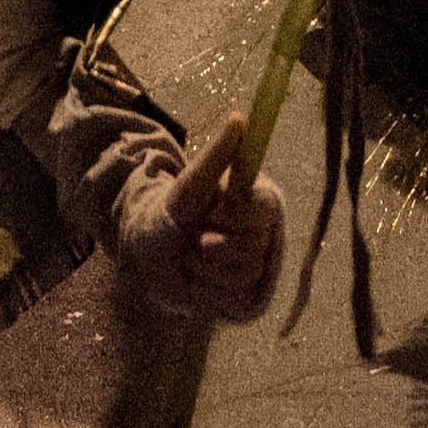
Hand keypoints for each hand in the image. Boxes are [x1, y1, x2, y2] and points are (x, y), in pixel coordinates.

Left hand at [121, 114, 284, 323]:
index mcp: (264, 203)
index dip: (230, 218)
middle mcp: (271, 237)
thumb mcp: (189, 186)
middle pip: (251, 253)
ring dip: (203, 274)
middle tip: (195, 240)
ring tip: (193, 261)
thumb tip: (238, 119)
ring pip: (241, 282)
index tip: (209, 215)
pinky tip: (199, 285)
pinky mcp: (251, 302)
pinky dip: (207, 298)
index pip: (262, 213)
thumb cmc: (173, 212)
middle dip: (208, 249)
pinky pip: (236, 307)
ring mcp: (264, 272)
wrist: (156, 252)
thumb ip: (217, 157)